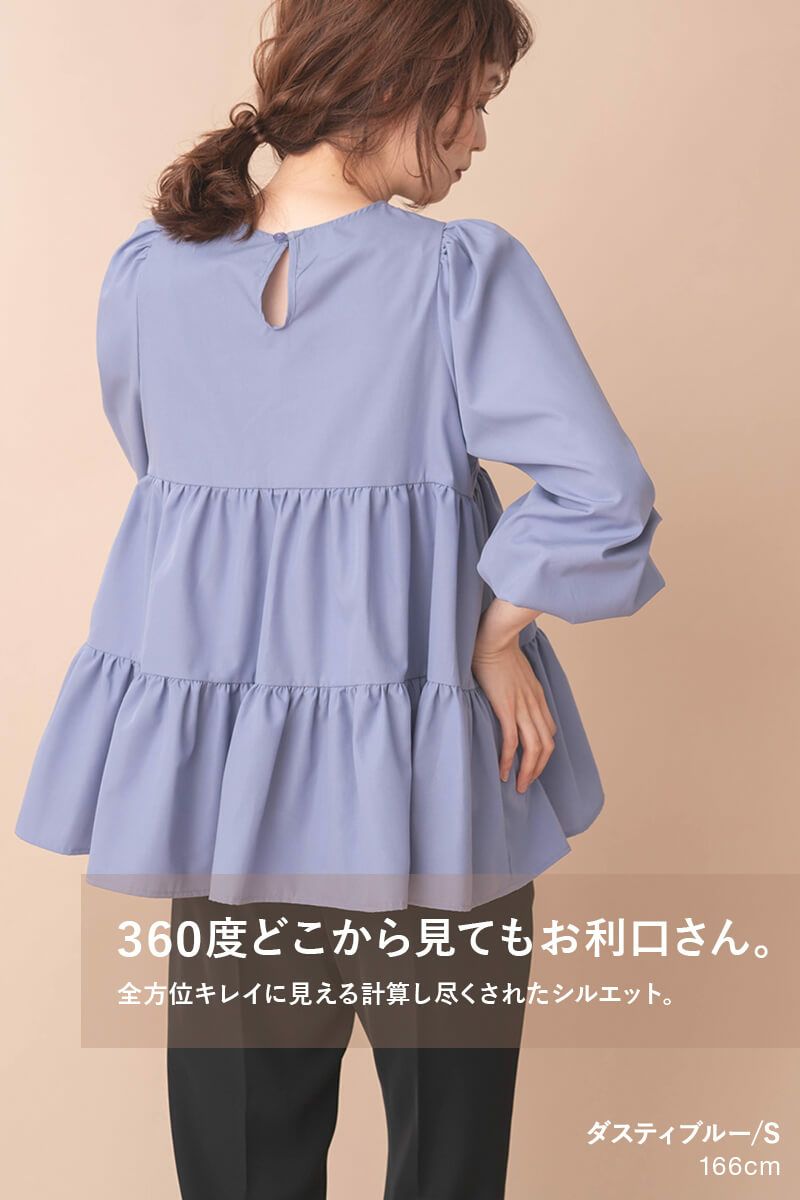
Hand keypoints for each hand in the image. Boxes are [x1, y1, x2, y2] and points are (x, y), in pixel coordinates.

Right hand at [471, 600, 556, 792]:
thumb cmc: (499, 651)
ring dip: (528, 771)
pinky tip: (503, 771)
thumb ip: (516, 687)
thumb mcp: (517, 672)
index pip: (549, 732)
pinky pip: (512, 741)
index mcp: (538, 698)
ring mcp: (523, 707)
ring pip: (534, 748)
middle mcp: (535, 705)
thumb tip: (508, 694)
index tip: (531, 764)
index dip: (543, 753)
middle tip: (525, 784)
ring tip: (518, 786)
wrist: (494, 638)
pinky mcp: (507, 707)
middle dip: (538, 769)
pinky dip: (509, 759)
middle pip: (546, 746)